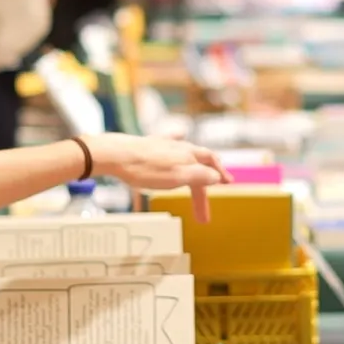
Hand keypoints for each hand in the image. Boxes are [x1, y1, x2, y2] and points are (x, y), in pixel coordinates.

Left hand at [82, 134, 231, 219]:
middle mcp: (180, 147)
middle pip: (200, 162)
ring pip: (187, 153)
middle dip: (206, 182)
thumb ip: (199, 176)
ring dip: (196, 166)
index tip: (227, 185)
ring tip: (200, 175)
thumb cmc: (145, 168)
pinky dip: (178, 141)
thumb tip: (216, 176)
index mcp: (189, 155)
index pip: (210, 167)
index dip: (219, 176)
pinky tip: (179, 134)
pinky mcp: (150, 144)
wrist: (115, 154)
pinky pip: (169, 141)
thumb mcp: (177, 177)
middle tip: (203, 209)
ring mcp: (164, 145)